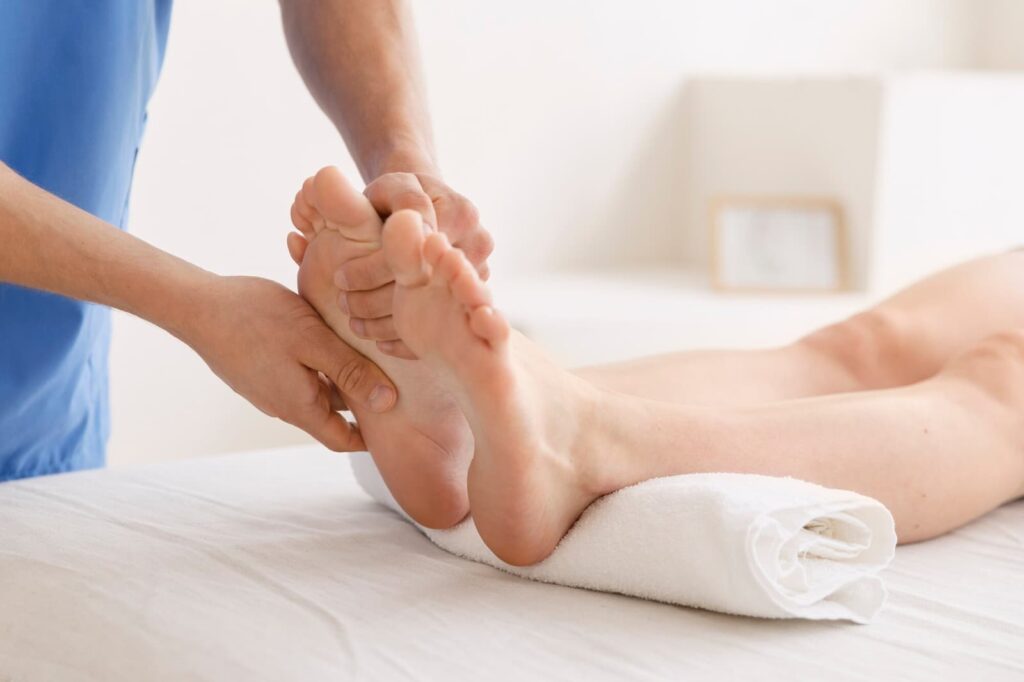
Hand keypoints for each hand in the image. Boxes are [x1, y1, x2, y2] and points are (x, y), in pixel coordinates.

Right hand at [183, 275, 396, 450]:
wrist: (195, 305)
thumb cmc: (256, 319)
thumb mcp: (313, 341)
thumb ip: (351, 371)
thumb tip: (389, 402)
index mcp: (300, 407)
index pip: (343, 439)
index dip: (372, 436)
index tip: (398, 420)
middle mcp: (283, 404)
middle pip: (333, 412)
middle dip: (361, 397)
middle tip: (393, 373)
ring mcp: (268, 386)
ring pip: (316, 387)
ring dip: (339, 373)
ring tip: (364, 345)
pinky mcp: (258, 368)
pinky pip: (297, 371)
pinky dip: (317, 359)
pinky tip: (326, 330)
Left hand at [287, 172, 493, 358]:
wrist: (426, 206)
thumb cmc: (396, 198)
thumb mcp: (382, 190)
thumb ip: (363, 197)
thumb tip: (341, 194)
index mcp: (458, 213)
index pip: (413, 250)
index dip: (372, 267)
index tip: (339, 278)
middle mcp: (478, 244)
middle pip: (426, 284)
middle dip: (380, 300)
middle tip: (345, 308)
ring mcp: (481, 273)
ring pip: (436, 309)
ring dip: (394, 323)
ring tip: (357, 326)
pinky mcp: (477, 297)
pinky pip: (444, 325)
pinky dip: (410, 338)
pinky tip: (381, 343)